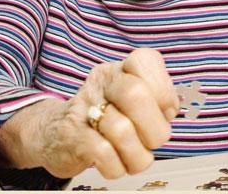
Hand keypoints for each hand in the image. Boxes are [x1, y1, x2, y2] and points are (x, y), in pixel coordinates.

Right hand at [33, 48, 178, 178]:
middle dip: (155, 128)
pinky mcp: (72, 136)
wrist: (55, 134)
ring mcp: (84, 108)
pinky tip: (114, 163)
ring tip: (132, 155)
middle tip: (152, 140)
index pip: (145, 60)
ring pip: (121, 130)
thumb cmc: (104, 118)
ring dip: (137, 154)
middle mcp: (101, 83)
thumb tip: (172, 108)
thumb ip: (157, 100)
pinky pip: (104, 153)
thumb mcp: (131, 101)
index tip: (165, 110)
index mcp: (120, 70)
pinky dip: (117, 166)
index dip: (163, 90)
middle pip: (135, 94)